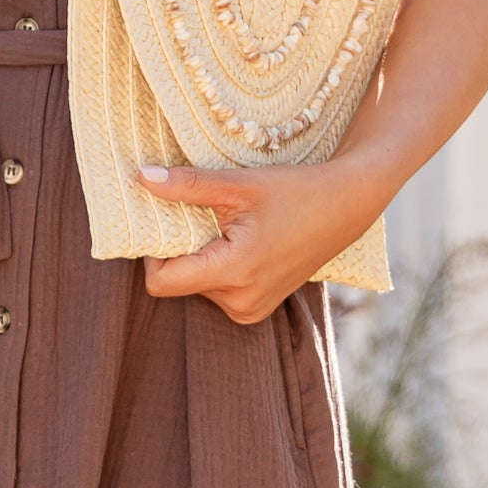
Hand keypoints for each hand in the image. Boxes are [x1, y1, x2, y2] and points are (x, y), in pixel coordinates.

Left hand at [137, 157, 386, 325]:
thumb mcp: (239, 184)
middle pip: (178, 282)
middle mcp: (240, 302)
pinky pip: (217, 291)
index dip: (152, 252)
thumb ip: (187, 186)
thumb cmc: (295, 191)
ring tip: (230, 228)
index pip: (161, 282)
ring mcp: (250, 310)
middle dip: (181, 250)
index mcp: (234, 273)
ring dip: (201, 258)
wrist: (346, 207)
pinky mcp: (257, 309)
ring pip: (196, 287)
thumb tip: (141, 178)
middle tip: (204, 216)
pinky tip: (242, 242)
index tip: (166, 221)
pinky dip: (218, 267)